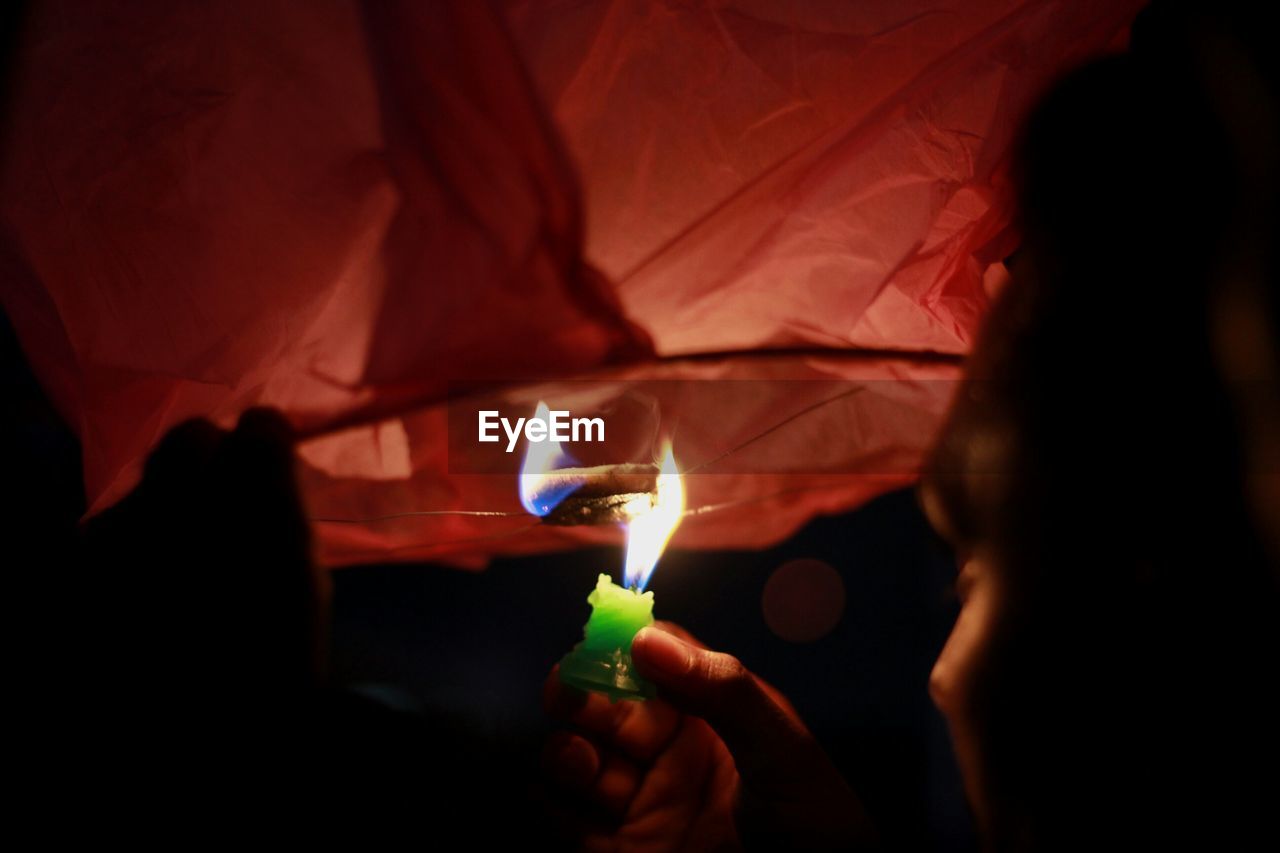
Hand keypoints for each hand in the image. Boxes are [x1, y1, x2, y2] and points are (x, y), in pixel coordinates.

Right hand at [542, 622, 876, 850]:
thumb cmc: (818, 825)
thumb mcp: (784, 749)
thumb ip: (724, 690)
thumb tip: (649, 640)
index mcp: (714, 717)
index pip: (658, 662)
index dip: (626, 643)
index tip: (602, 637)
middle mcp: (671, 754)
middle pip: (606, 705)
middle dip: (581, 691)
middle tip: (568, 688)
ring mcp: (643, 803)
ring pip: (577, 758)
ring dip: (565, 750)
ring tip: (580, 759)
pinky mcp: (618, 852)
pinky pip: (561, 820)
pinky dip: (544, 803)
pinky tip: (553, 796)